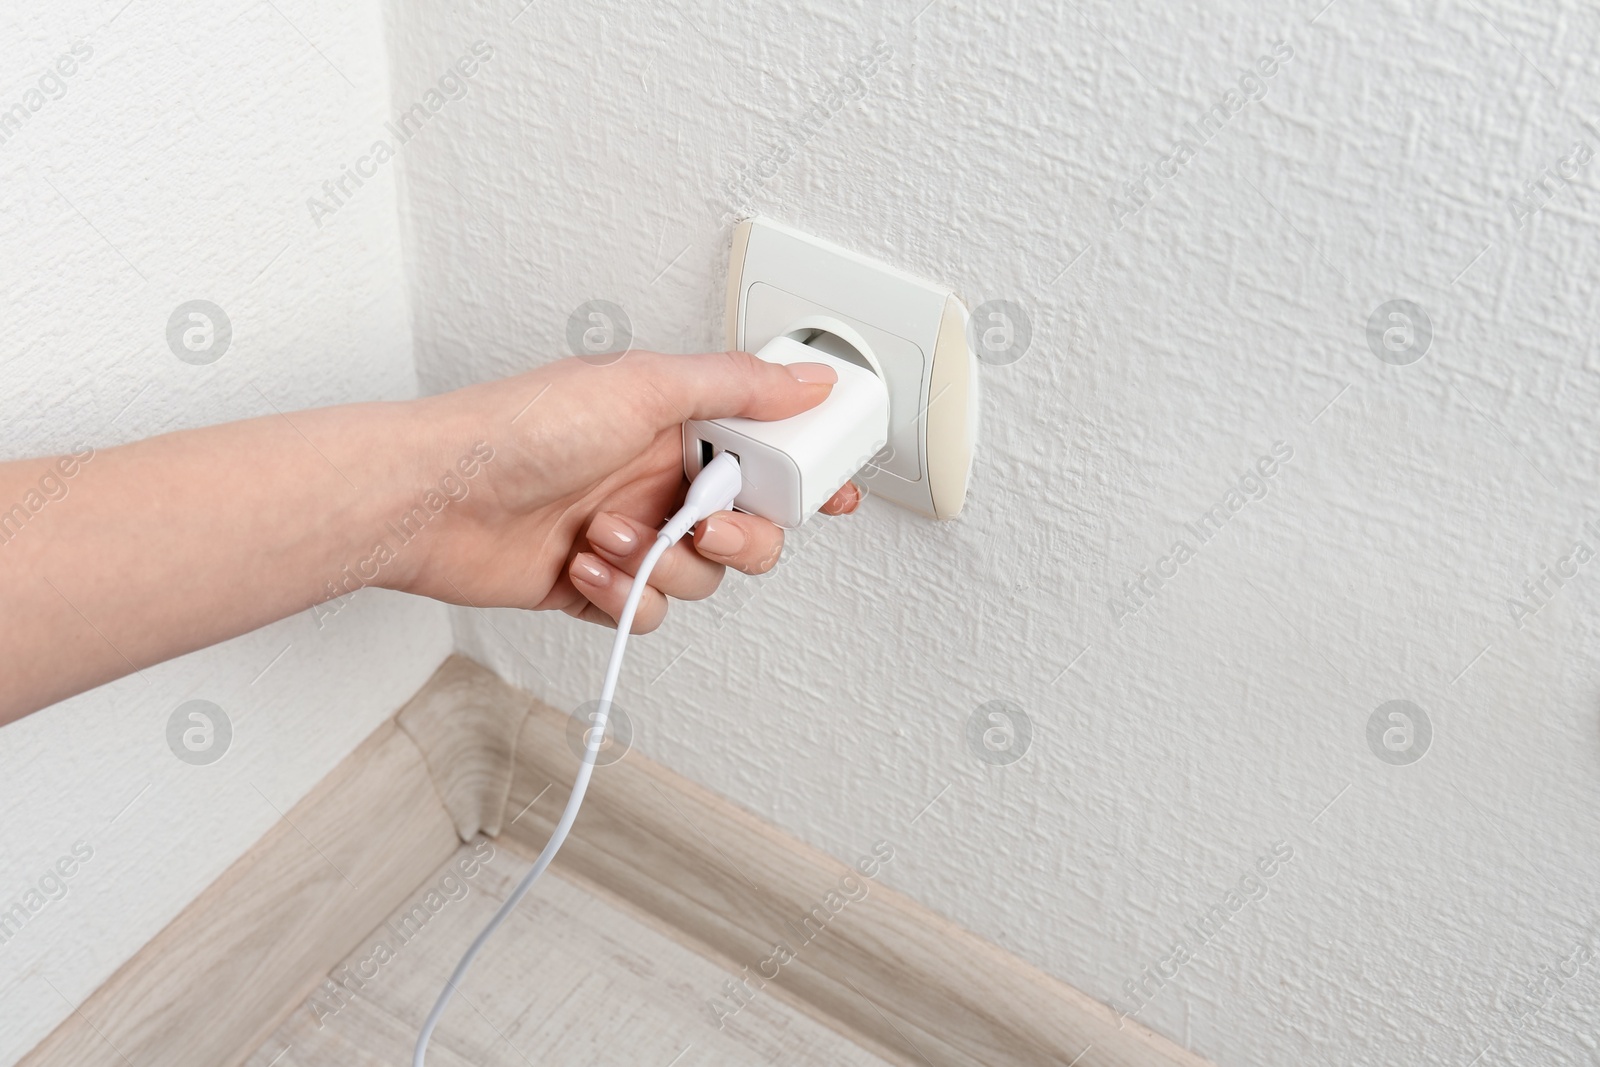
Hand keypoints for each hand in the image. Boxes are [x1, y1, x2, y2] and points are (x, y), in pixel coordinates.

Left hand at [393, 350, 861, 631]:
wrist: (432, 499)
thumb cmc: (517, 429)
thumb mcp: (642, 386)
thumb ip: (735, 387)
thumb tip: (809, 382)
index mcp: (676, 422)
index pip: (765, 448)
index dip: (805, 474)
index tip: (834, 494)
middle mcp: (657, 477)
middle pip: (748, 526)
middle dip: (737, 537)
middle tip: (704, 525)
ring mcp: (629, 534)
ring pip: (700, 578)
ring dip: (660, 565)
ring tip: (608, 536)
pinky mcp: (597, 586)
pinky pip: (648, 611)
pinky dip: (623, 597)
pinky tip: (585, 569)